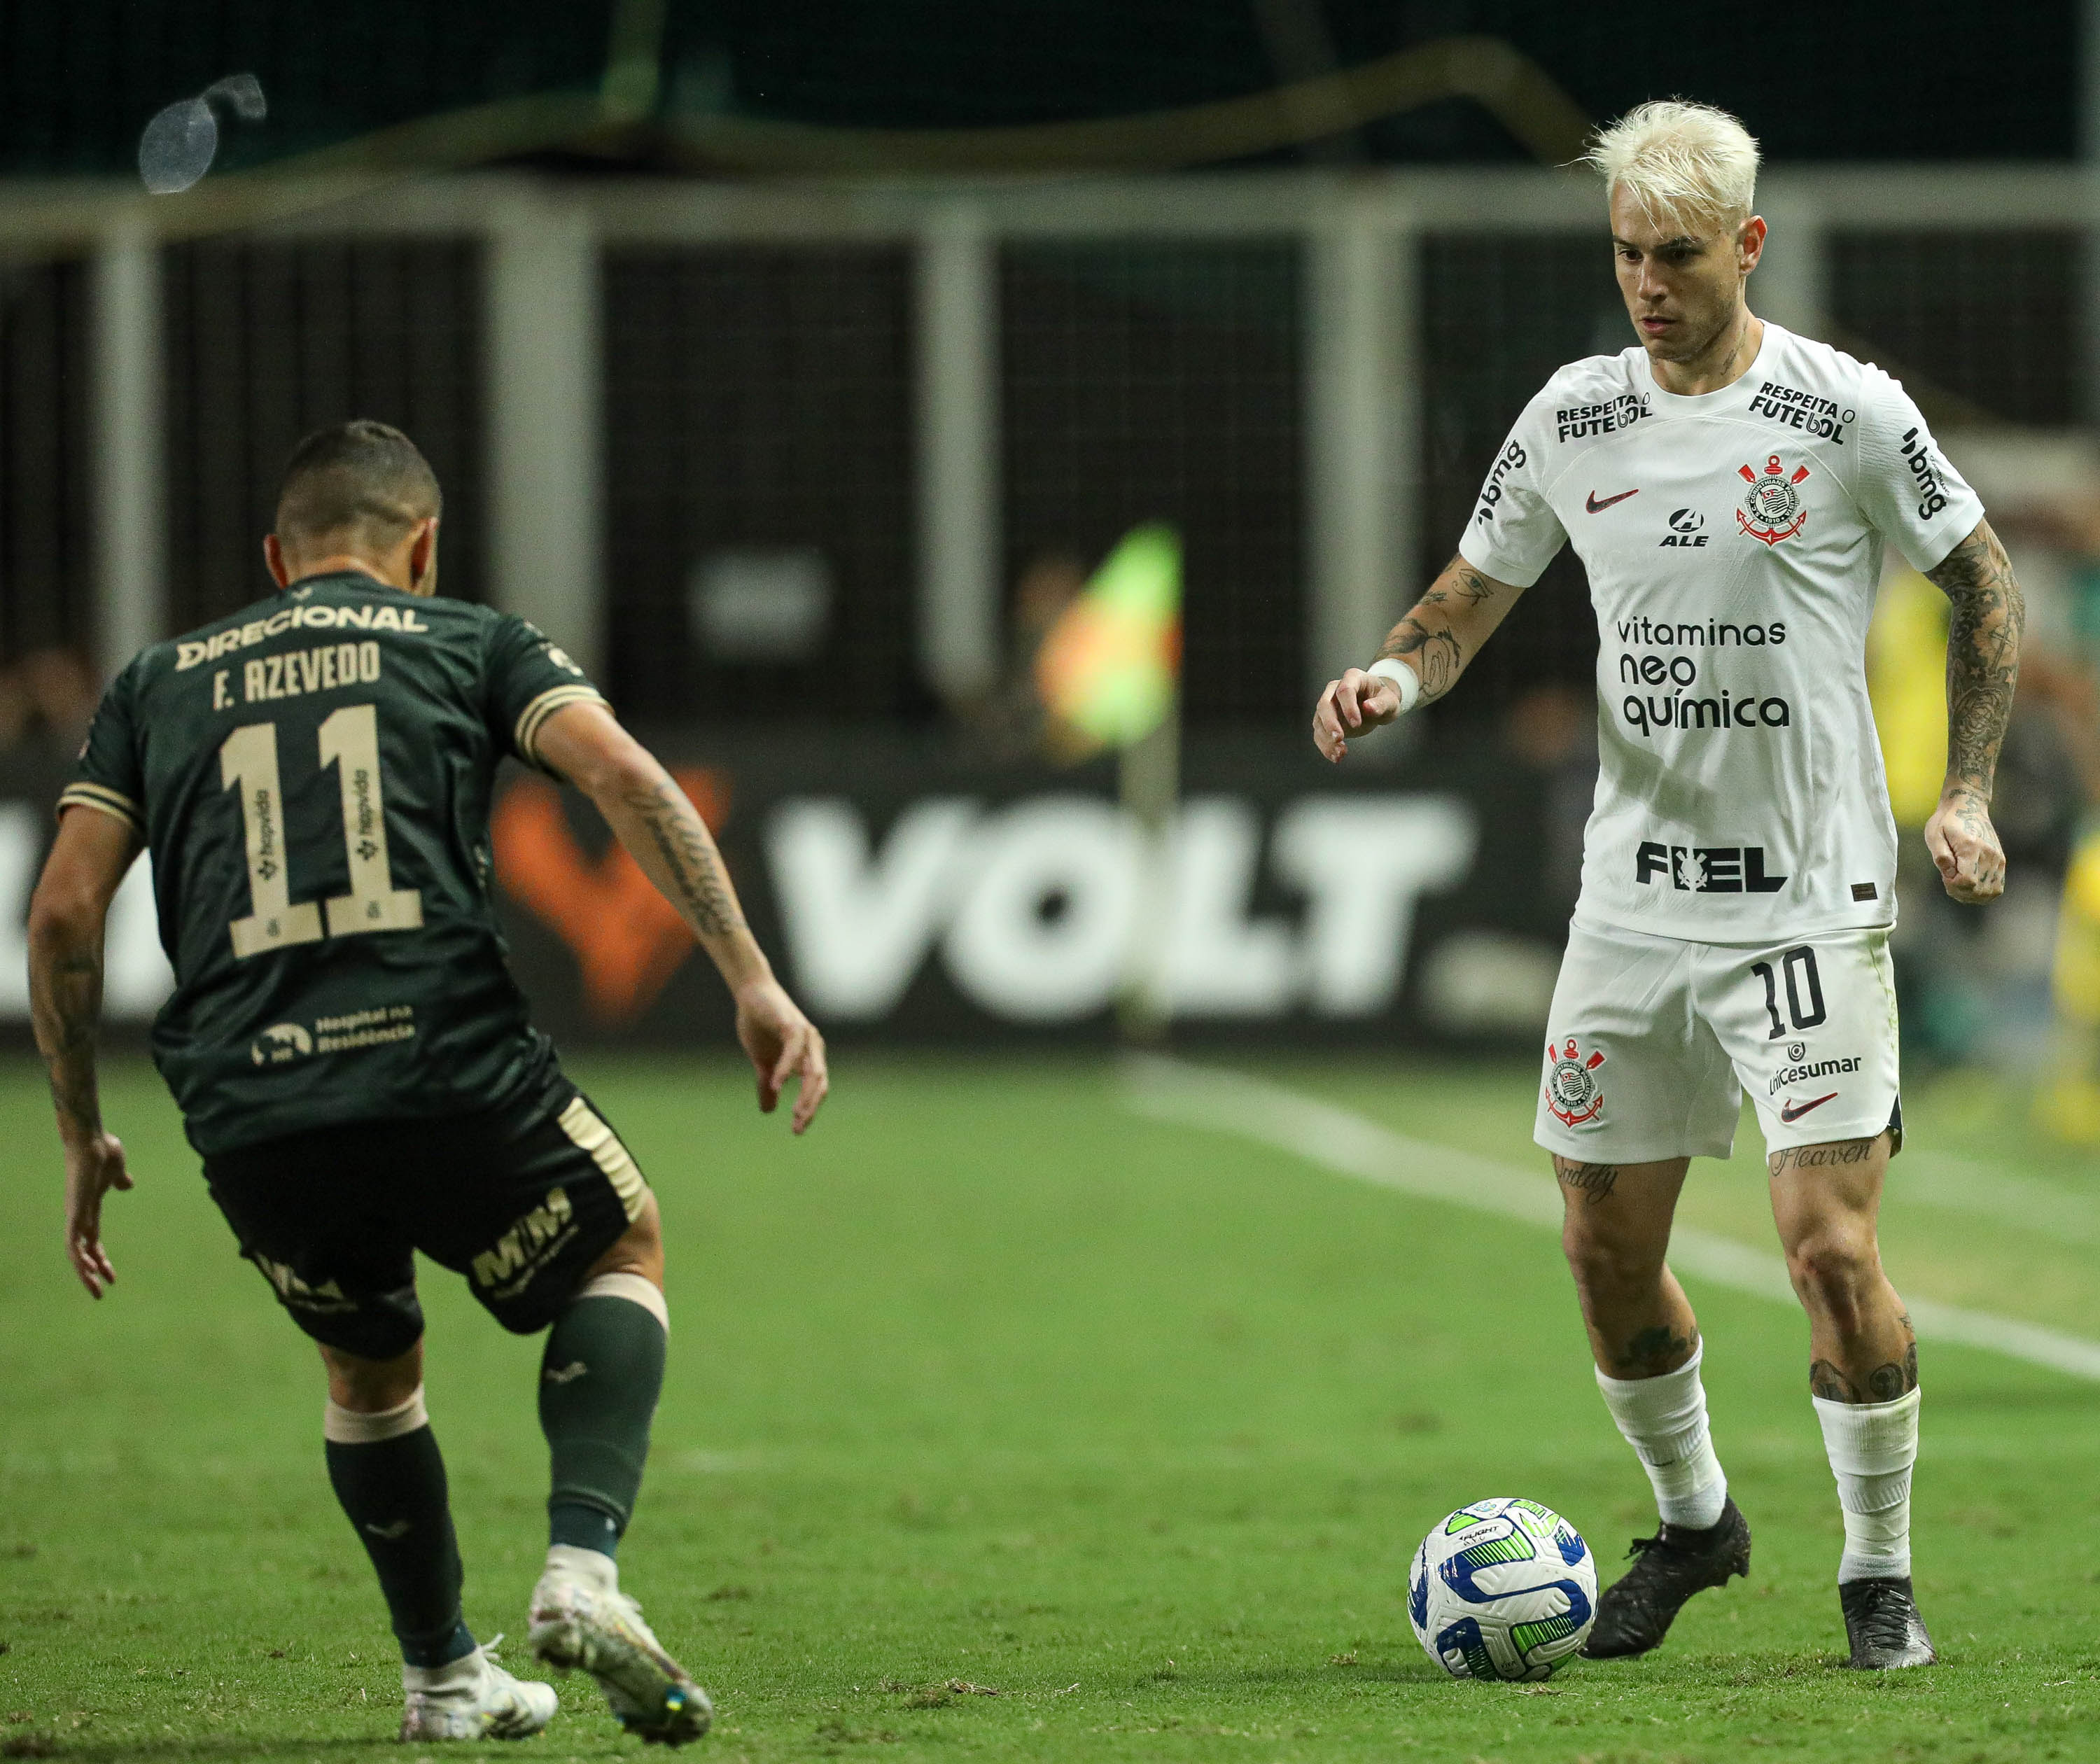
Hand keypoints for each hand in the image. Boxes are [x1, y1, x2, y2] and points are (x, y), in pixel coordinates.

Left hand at [63, 1129, 131, 1298]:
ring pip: (74, 1252)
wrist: (92, 1139)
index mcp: (89, 1209)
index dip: (100, 1260)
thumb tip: (127, 1184)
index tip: (112, 1277)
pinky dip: (78, 1257)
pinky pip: (72, 1241)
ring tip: (95, 1289)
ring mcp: (75, 1214)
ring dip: (83, 1273)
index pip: (92, 1242)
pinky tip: (87, 1269)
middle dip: (91, 1274)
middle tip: (99, 1293)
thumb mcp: (117, 1170)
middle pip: (81, 1253)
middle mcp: (78, 1216)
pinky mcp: (75, 1211)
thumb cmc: (104, 1150)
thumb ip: (121, 1179)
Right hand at [734, 977, 829, 1132]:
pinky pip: (794, 1051)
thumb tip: (768, 1110)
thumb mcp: (761, 1060)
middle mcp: (813, 1047)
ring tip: (796, 1114)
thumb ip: (766, 1084)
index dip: (809, 1110)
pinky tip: (777, 1084)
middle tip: (798, 1128)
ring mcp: (806, 1036)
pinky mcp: (792, 1025)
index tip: (797, 1130)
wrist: (750, 993)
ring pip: (814, 1071)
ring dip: (806, 1095)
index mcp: (809, 1057)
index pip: (816, 1089)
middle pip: (820, 1084)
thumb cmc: (759, 1023)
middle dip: (811, 1108)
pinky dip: (787, 1069)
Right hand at [1312, 669, 1401, 762]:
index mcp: (1353, 678)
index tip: (1357, 724)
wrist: (1377, 705)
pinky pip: (1320, 734)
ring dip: (1327, 739)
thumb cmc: (1383, 699)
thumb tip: (1368, 708)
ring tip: (1341, 753)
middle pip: (1324, 704)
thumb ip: (1380, 704)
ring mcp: (1328, 706)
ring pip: (1319, 721)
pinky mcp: (1325, 721)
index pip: (1344, 690)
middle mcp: (1335, 690)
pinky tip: (1336, 757)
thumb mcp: (1390, 701)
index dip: (1348, 707)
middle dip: (1329, 723)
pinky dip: (1326, 747)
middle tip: (1339, 739)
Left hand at [1925, 788, 2005, 902]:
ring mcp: (1998, 859)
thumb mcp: (1934, 835)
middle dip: (1960, 892)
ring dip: (1972, 895)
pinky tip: (1970, 886)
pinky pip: (1997, 887)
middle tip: (1949, 880)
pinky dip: (1984, 893)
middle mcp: (1989, 854)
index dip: (1953, 885)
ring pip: (1990, 892)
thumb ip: (1941, 856)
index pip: (1967, 881)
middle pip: (1979, 890)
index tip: (1944, 876)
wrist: (1967, 806)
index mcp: (1971, 847)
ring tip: (1959, 885)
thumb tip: (1949, 875)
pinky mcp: (2001, 861)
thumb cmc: (1946, 821)